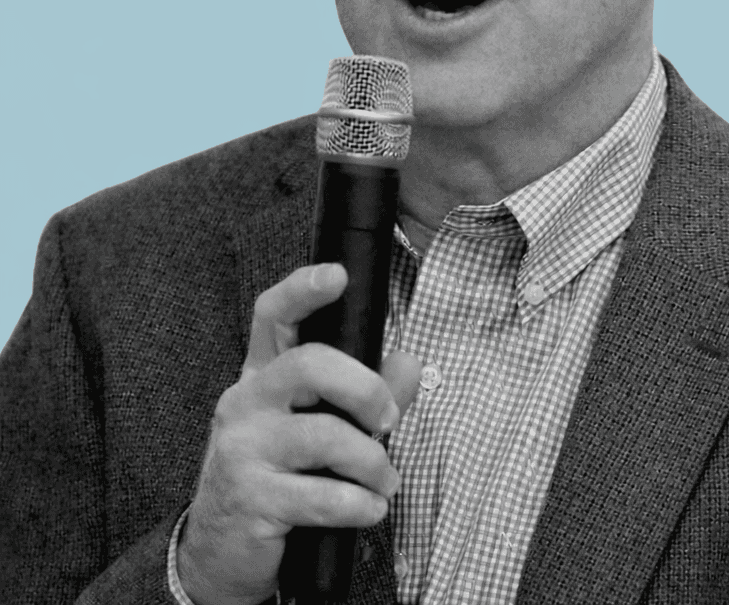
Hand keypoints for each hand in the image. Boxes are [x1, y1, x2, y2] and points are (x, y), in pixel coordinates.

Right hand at [178, 263, 420, 604]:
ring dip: (372, 461)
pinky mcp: (252, 500)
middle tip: (389, 416)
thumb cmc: (278, 472)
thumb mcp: (316, 423)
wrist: (220, 550)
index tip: (338, 274)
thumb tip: (410, 362)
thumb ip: (366, 391)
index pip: (273, 316)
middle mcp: (246, 403)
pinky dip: (359, 504)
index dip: (304, 289)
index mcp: (262, 374)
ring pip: (323, 436)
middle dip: (365, 387)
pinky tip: (371, 509)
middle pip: (308, 365)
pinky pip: (321, 497)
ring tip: (386, 480)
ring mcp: (243, 451)